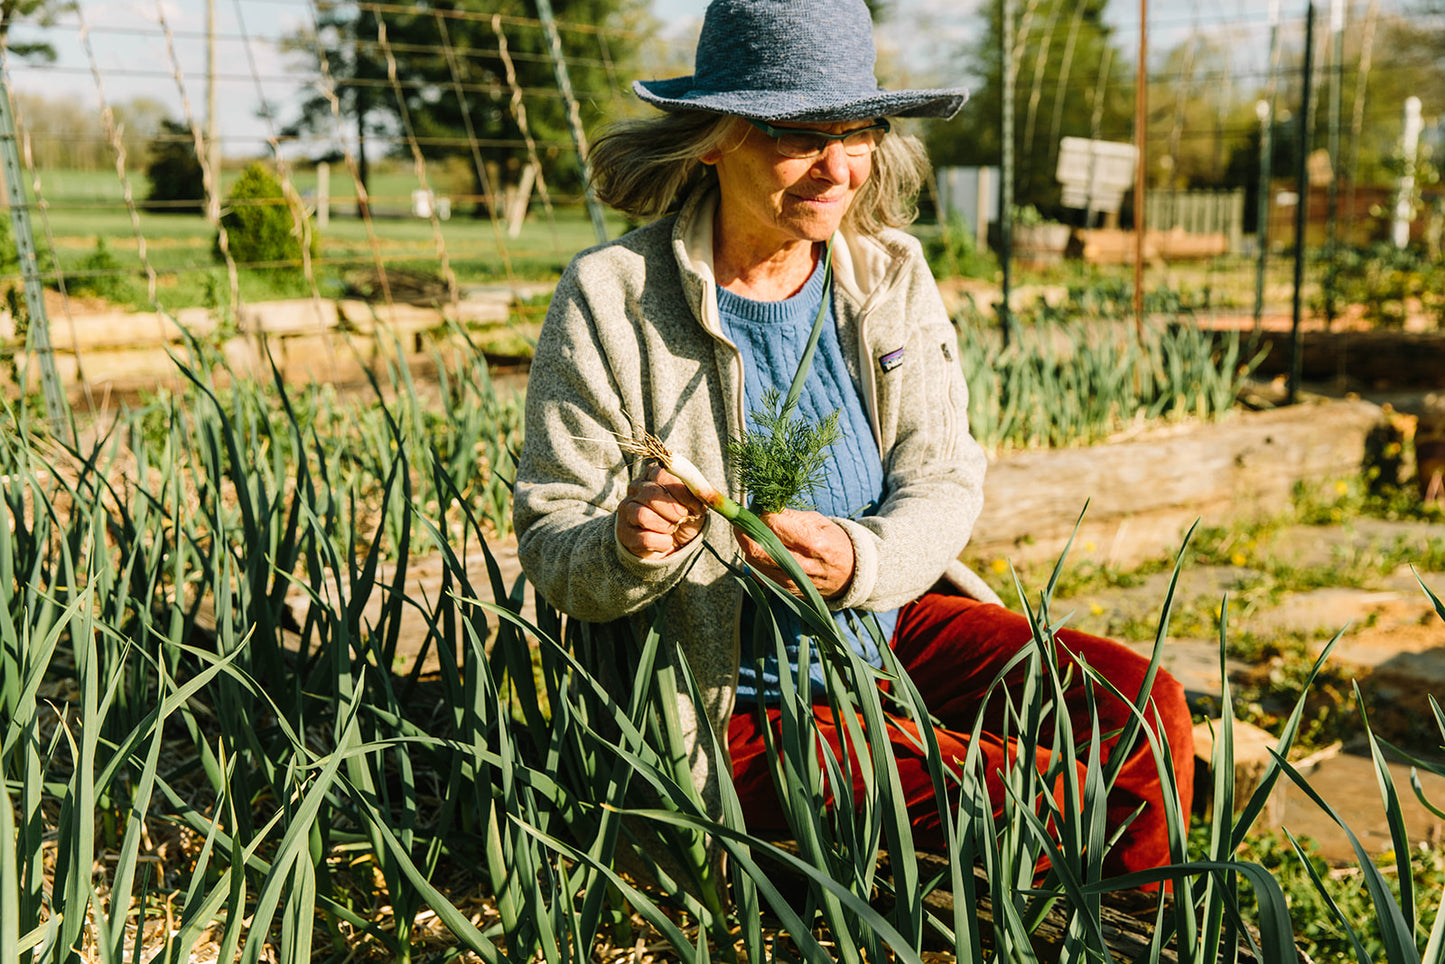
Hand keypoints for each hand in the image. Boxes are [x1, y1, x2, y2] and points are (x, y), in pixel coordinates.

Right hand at [615, 463, 705, 560]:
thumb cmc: (684, 518)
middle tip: (683, 519)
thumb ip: (698, 495)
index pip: (663, 474)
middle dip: (674, 510)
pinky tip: (665, 542)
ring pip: (643, 516)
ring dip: (666, 526)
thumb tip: (703, 493)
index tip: (696, 506)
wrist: (672, 543)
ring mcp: (626, 509)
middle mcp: (636, 488)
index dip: (682, 492)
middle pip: (651, 494)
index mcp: (653, 474)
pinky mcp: (624, 532)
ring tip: (671, 529)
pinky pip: (644, 539)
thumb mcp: (695, 505)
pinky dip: (662, 543)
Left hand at [734, 509, 854, 599]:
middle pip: (758, 549)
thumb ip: (790, 516)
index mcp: (815, 544)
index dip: (761, 514)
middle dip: (744, 531)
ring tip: (754, 532)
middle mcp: (801, 567)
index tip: (759, 506)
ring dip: (748, 544)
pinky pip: (757, 573)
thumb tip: (763, 508)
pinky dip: (754, 558)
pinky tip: (762, 549)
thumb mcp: (819, 522)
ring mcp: (790, 582)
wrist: (848, 575)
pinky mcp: (783, 590)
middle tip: (742, 519)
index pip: (775, 526)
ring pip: (753, 561)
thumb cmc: (833, 542)